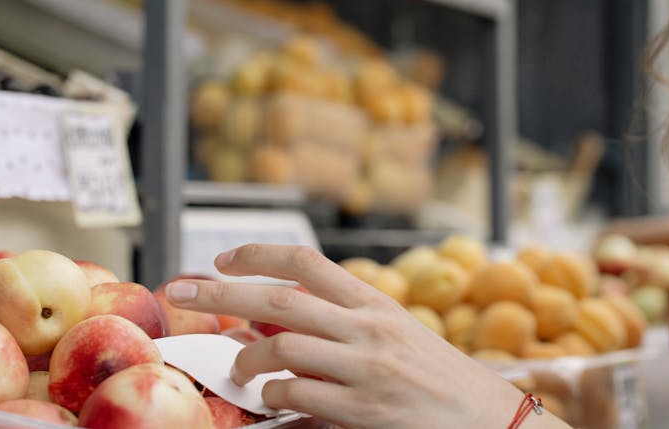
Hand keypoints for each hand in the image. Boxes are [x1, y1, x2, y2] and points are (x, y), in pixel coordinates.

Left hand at [164, 244, 566, 428]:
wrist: (486, 417)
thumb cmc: (435, 376)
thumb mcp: (396, 333)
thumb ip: (346, 320)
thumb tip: (278, 316)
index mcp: (375, 303)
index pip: (307, 262)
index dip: (258, 255)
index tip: (221, 259)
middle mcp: (369, 329)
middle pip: (280, 300)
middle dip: (222, 293)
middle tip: (181, 291)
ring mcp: (367, 370)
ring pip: (282, 351)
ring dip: (247, 360)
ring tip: (240, 369)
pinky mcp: (364, 410)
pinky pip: (299, 398)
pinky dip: (274, 398)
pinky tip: (273, 401)